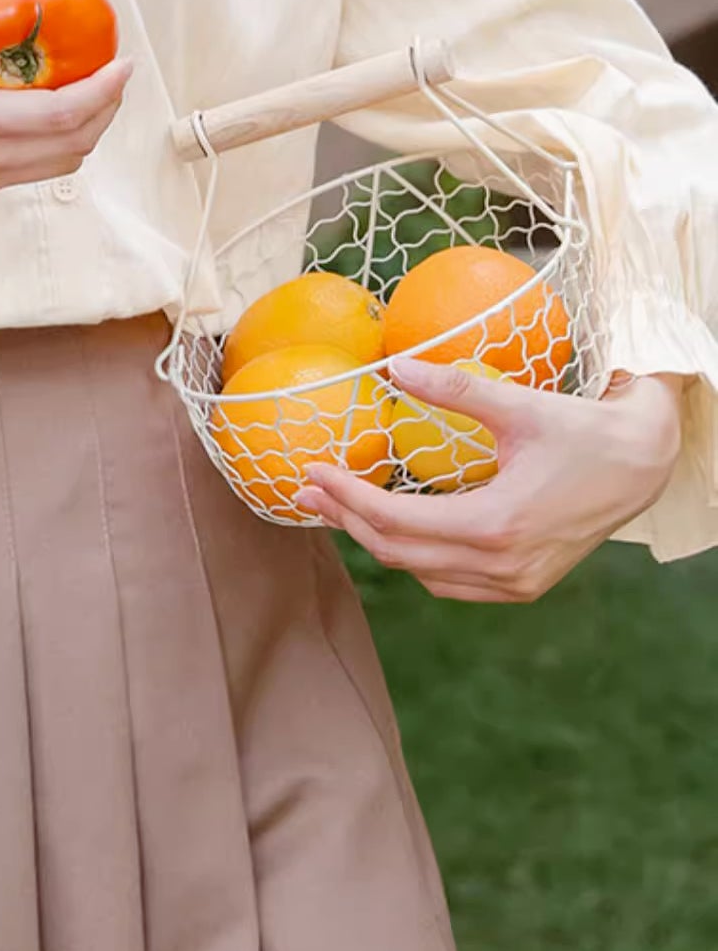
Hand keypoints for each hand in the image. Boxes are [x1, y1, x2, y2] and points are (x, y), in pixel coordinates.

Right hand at [0, 0, 132, 232]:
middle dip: (106, 109)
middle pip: (73, 145)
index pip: (61, 115)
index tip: (125, 59)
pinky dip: (53, 143)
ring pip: (57, 165)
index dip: (105, 89)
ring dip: (84, 130)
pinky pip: (29, 170)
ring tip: (89, 88)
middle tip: (114, 69)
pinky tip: (43, 106)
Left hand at [295, 357, 685, 600]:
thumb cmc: (583, 432)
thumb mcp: (519, 406)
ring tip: (339, 506)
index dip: (346, 497)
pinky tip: (393, 528)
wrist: (644, 468)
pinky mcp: (521, 586)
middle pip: (397, 552)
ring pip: (420, 572)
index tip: (312, 472)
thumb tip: (395, 364)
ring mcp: (512, 583)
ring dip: (376, 540)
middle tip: (307, 492)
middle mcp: (500, 566)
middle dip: (347, 520)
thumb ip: (455, 389)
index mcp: (494, 526)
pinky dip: (415, 557)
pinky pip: (449, 581)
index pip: (395, 521)